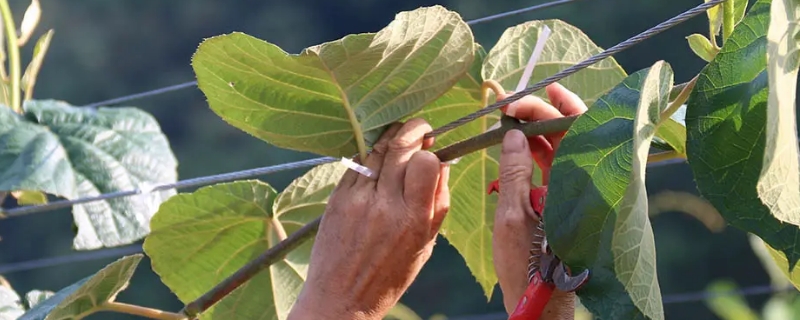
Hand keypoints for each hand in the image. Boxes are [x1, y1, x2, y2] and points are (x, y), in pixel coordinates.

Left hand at [288, 118, 449, 319]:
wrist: (340, 297)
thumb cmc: (390, 276)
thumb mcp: (426, 245)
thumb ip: (438, 202)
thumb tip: (443, 162)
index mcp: (412, 219)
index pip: (425, 162)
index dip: (431, 149)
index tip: (434, 146)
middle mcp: (384, 205)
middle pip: (400, 146)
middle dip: (414, 129)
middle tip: (422, 129)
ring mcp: (357, 199)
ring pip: (376, 149)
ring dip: (391, 136)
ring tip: (400, 138)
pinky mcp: (337, 197)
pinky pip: (356, 162)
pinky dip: (370, 153)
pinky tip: (377, 157)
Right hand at [492, 83, 586, 318]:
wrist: (541, 302)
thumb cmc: (528, 266)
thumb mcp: (512, 217)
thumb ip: (514, 172)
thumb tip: (514, 136)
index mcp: (582, 185)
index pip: (576, 130)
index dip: (551, 107)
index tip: (520, 100)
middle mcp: (588, 184)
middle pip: (572, 134)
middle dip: (541, 114)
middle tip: (510, 105)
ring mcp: (580, 193)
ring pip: (564, 149)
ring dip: (538, 130)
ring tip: (509, 118)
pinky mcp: (569, 203)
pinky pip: (558, 167)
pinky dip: (538, 152)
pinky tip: (517, 143)